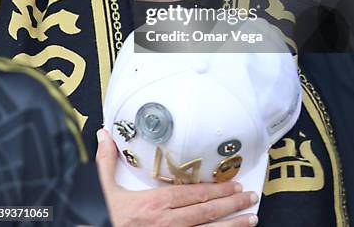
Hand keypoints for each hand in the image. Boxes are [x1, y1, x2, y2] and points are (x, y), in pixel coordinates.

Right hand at [96, 128, 258, 226]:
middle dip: (232, 205)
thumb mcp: (103, 191)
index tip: (234, 184)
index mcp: (154, 204)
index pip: (193, 194)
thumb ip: (107, 162)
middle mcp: (167, 224)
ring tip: (252, 219)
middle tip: (251, 197)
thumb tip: (103, 135)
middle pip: (206, 213)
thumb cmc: (102, 219)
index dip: (216, 190)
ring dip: (233, 226)